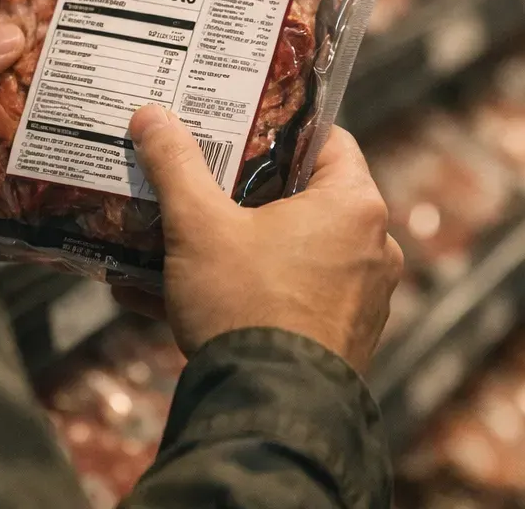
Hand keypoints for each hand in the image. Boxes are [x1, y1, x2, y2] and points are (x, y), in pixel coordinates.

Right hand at [120, 106, 402, 373]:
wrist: (268, 409)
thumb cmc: (246, 306)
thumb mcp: (199, 226)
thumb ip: (176, 165)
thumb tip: (152, 116)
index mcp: (354, 205)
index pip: (327, 139)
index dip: (279, 128)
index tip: (237, 128)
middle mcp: (372, 247)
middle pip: (306, 197)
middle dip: (245, 192)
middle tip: (202, 180)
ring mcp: (361, 298)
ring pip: (291, 252)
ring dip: (236, 246)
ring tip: (179, 241)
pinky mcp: (341, 338)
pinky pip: (288, 299)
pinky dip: (242, 292)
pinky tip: (174, 298)